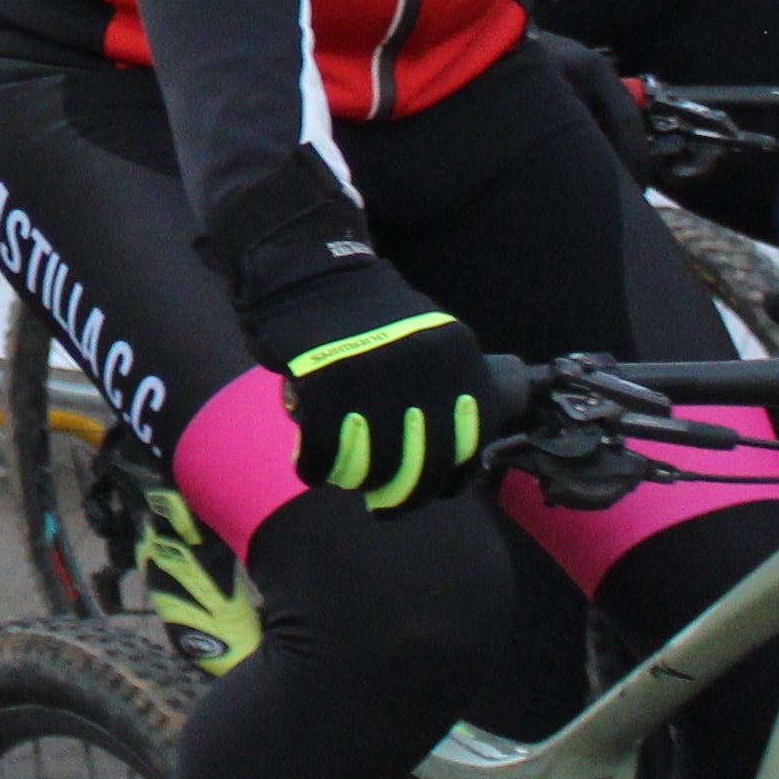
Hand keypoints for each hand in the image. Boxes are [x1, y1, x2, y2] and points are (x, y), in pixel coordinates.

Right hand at [252, 264, 488, 511]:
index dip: (447, 478)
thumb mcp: (430, 337)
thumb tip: (452, 458)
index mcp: (457, 360)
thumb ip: (447, 388)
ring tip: (346, 478)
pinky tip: (312, 468)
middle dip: (401, 496)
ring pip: (370, 466)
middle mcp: (422, 373)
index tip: (431, 489)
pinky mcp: (324, 388)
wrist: (311, 272)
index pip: (467, 443)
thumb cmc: (371, 313)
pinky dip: (316, 468)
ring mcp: (373, 382)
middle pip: (420, 465)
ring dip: (355, 481)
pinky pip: (324, 452)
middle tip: (384, 505)